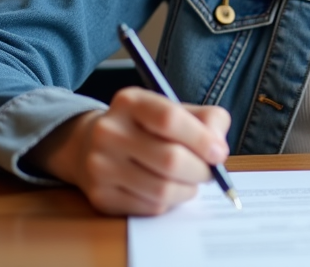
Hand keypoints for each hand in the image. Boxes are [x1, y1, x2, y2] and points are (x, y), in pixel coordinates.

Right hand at [24, 87, 230, 215]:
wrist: (89, 144)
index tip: (219, 153)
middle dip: (201, 171)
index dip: (201, 139)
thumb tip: (218, 149)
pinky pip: (150, 208)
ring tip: (189, 181)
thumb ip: (207, 120)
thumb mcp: (175, 110)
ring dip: (187, 190)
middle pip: (170, 159)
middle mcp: (109, 131)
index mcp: (130, 102)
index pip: (170, 119)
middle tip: (209, 172)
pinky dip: (169, 203)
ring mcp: (100, 166)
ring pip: (162, 190)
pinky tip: (166, 190)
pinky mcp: (101, 196)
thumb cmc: (147, 127)